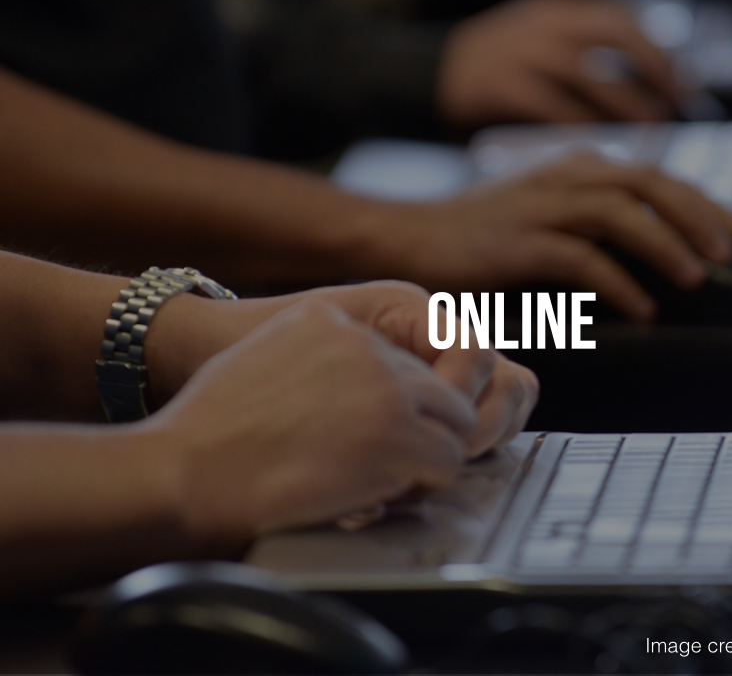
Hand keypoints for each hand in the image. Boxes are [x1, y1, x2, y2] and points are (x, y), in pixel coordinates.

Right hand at [148, 298, 479, 544]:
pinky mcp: (397, 435)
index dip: (396, 401)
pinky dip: (427, 484)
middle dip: (423, 426)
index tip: (382, 430)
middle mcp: (366, 345)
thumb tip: (349, 393)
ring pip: (455, 420)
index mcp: (332, 322)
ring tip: (394, 480)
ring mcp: (387, 387)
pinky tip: (389, 496)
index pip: (399, 357)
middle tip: (397, 461)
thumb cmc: (209, 431)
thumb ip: (317, 362)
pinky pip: (449, 459)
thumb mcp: (266, 358)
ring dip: (431, 454)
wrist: (189, 468)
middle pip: (435, 385)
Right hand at [366, 153, 731, 319]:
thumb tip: (658, 253)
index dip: (708, 203)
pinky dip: (618, 281)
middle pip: (650, 184)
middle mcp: (564, 177)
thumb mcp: (546, 212)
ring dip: (666, 242)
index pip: (658, 176)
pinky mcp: (518, 243)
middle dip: (702, 216)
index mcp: (577, 167)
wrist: (407, 236)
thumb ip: (595, 221)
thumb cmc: (480, 234)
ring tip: (698, 275)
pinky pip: (581, 257)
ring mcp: (540, 207)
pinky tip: (642, 307)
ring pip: (621, 212)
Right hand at [437, 0, 685, 128]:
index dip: (661, 51)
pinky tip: (605, 152)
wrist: (421, 81)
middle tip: (679, 107)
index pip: (624, 19)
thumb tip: (642, 98)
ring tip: (653, 130)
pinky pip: (554, 110)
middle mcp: (543, 25)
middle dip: (657, 71)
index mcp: (556, 12)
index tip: (684, 85)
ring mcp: (520, 53)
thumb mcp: (536, 52)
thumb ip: (581, 67)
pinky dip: (583, 127)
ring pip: (591, 76)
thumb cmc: (490, 81)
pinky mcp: (501, 87)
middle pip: (618, 35)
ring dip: (629, 105)